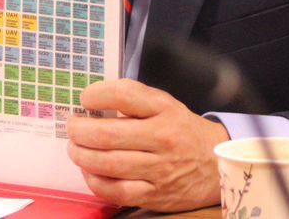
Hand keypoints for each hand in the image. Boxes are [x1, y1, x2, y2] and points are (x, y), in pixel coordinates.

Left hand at [65, 78, 228, 210]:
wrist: (216, 165)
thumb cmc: (181, 130)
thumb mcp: (164, 104)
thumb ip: (133, 98)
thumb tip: (93, 99)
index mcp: (164, 110)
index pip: (124, 95)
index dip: (97, 95)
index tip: (85, 98)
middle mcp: (163, 139)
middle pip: (109, 134)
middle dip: (80, 130)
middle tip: (72, 126)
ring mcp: (159, 169)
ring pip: (108, 164)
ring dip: (81, 155)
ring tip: (75, 148)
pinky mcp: (155, 195)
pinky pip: (116, 191)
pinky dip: (95, 181)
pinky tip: (89, 171)